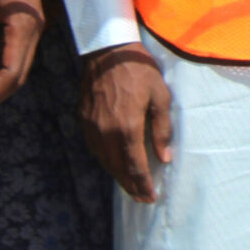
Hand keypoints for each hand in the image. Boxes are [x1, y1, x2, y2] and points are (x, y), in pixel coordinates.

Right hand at [80, 43, 172, 202]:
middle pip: (118, 169)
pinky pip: (95, 149)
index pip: (135, 166)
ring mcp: (92, 127)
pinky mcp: (84, 120)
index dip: (143, 185)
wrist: (109, 51)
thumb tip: (164, 157)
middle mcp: (106, 133)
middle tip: (142, 198)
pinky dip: (106, 161)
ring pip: (104, 161)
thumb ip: (162, 129)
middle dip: (131, 186)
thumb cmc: (140, 71)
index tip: (151, 197)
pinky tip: (115, 163)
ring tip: (130, 185)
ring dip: (118, 176)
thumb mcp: (160, 96)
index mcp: (127, 128)